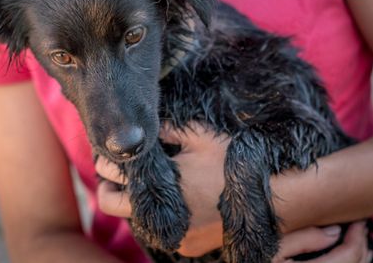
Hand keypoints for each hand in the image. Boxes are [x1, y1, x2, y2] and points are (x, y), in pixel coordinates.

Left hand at [96, 122, 227, 255]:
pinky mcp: (185, 247)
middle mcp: (157, 213)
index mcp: (157, 181)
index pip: (111, 172)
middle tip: (113, 174)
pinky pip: (161, 232)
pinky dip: (159, 217)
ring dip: (133, 203)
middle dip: (106, 187)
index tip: (106, 155)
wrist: (268, 198)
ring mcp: (170, 234)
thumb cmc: (231, 163)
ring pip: (135, 220)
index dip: (104, 160)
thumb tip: (146, 126)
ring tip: (146, 185)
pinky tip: (175, 202)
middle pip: (109, 204)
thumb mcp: (199, 136)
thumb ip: (167, 129)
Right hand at [273, 222, 372, 262]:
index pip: (347, 256)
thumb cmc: (249, 255)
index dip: (357, 236)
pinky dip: (343, 261)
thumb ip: (303, 238)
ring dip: (355, 254)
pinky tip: (338, 250)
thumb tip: (334, 231)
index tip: (358, 218)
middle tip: (358, 223)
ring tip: (352, 235)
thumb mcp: (271, 243)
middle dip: (360, 244)